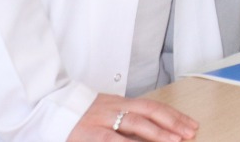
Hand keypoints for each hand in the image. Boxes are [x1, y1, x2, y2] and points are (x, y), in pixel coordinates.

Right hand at [71, 94, 195, 141]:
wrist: (50, 106)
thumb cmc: (80, 113)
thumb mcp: (107, 110)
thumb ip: (127, 117)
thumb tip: (152, 128)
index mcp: (121, 102)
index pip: (154, 106)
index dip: (174, 115)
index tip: (190, 123)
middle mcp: (115, 108)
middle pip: (150, 111)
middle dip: (173, 122)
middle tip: (189, 132)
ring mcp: (103, 119)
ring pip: (136, 123)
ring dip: (157, 133)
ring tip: (174, 140)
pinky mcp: (90, 133)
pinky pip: (113, 139)